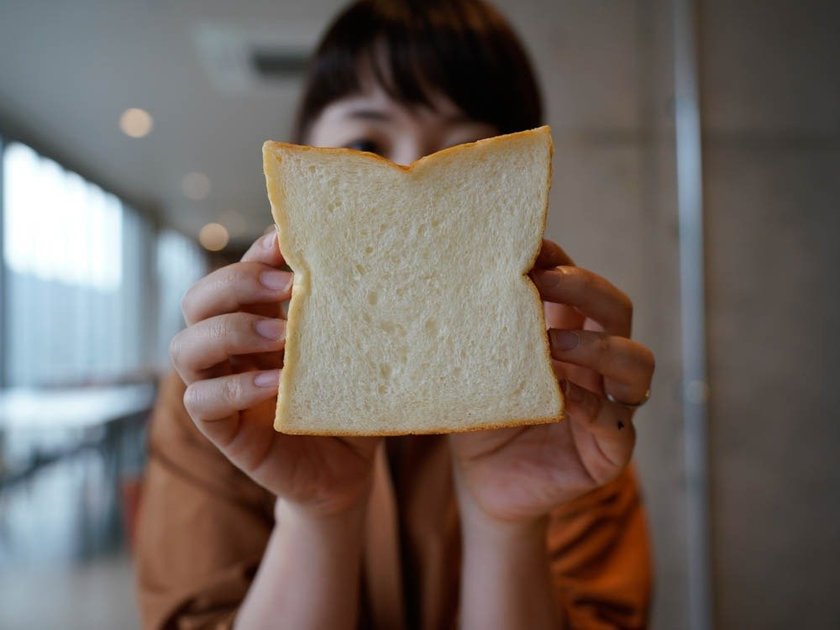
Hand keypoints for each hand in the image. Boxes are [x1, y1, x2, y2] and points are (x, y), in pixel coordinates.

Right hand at [170, 232, 379, 516]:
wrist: (348, 470)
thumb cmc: (350, 403)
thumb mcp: (353, 354)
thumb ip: (348, 316)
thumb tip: (370, 265)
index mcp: (258, 319)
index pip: (239, 272)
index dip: (256, 253)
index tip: (288, 243)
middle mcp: (231, 349)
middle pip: (198, 300)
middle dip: (235, 282)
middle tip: (286, 285)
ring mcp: (221, 387)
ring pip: (185, 346)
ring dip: (229, 331)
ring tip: (281, 335)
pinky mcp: (222, 429)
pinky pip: (200, 401)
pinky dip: (233, 388)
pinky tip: (274, 384)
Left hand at [449, 239, 653, 524]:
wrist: (481, 483)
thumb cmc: (480, 417)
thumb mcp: (475, 367)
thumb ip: (478, 330)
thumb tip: (450, 277)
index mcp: (569, 333)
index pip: (578, 285)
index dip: (561, 261)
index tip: (527, 247)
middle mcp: (596, 363)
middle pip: (618, 309)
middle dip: (585, 288)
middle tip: (543, 281)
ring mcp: (611, 404)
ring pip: (637, 362)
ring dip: (597, 345)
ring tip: (554, 344)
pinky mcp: (610, 450)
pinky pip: (617, 423)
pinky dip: (591, 405)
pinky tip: (560, 397)